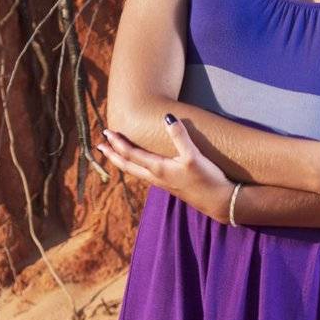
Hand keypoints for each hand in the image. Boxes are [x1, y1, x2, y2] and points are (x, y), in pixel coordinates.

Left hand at [94, 116, 233, 222]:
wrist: (220, 202)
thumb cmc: (207, 179)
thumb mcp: (194, 156)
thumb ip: (180, 136)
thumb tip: (167, 117)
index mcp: (158, 169)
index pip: (131, 154)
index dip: (117, 143)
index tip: (106, 132)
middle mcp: (157, 178)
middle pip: (128, 166)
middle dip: (113, 155)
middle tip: (99, 146)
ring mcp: (163, 184)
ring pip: (136, 172)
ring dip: (123, 162)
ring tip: (115, 155)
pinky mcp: (172, 186)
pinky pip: (146, 175)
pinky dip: (137, 167)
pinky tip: (142, 165)